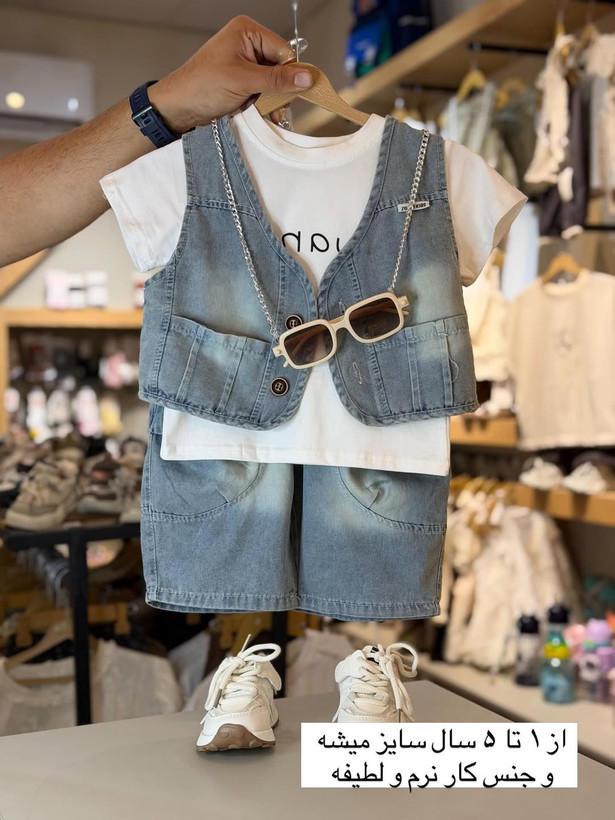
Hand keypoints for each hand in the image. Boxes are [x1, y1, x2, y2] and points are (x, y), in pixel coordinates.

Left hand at [148, 15, 312, 133]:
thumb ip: (277, 80)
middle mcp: (247, 44)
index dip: (291, 73)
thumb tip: (306, 77)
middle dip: (279, 90)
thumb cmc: (201, 86)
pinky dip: (262, 104)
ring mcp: (244, 64)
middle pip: (280, 68)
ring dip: (270, 100)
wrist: (179, 107)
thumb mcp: (244, 81)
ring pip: (272, 83)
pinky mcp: (242, 81)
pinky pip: (262, 92)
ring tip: (261, 110)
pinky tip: (257, 112)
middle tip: (275, 106)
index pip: (283, 51)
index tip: (298, 92)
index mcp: (247, 32)